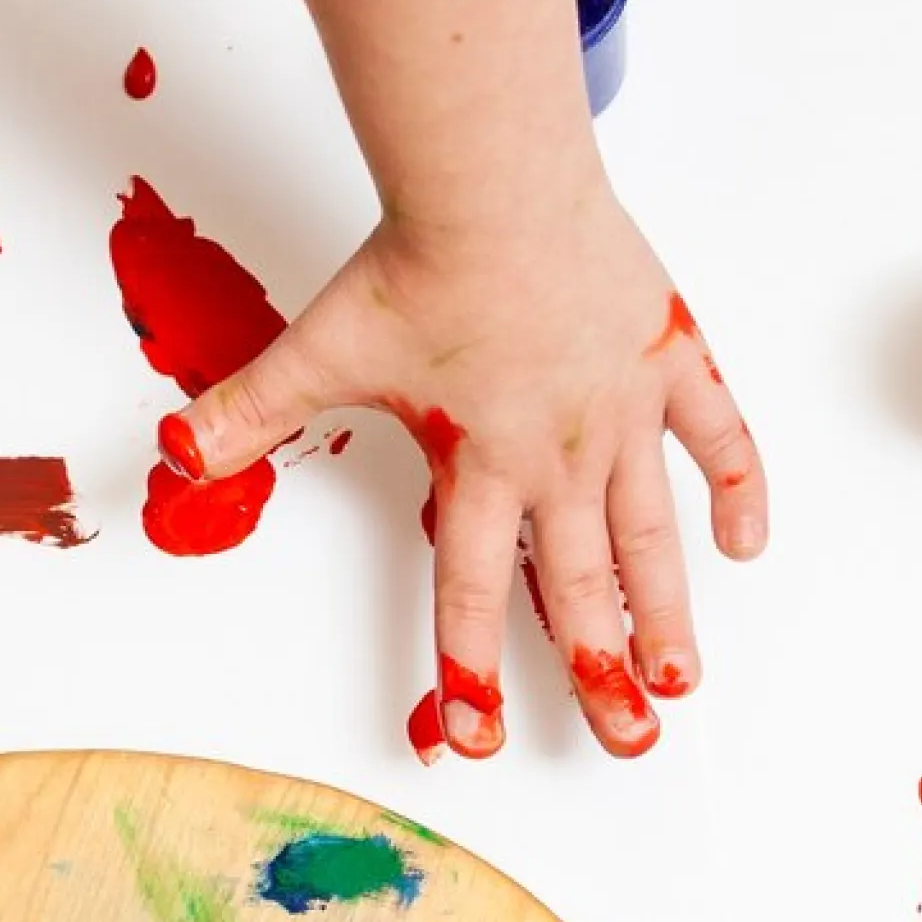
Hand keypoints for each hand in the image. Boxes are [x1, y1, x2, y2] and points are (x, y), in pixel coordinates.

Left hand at [157, 178, 769, 759]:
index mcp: (478, 464)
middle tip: (624, 741)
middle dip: (598, 675)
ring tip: (681, 680)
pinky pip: (717, 436)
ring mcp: (621, 412)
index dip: (472, 670)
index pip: (473, 591)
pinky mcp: (667, 359)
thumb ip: (249, 415)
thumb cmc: (420, 260)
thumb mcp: (320, 348)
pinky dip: (739, 489)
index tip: (477, 737)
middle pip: (579, 587)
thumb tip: (175, 458)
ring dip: (668, 613)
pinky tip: (746, 545)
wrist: (494, 180)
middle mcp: (557, 456)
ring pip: (651, 535)